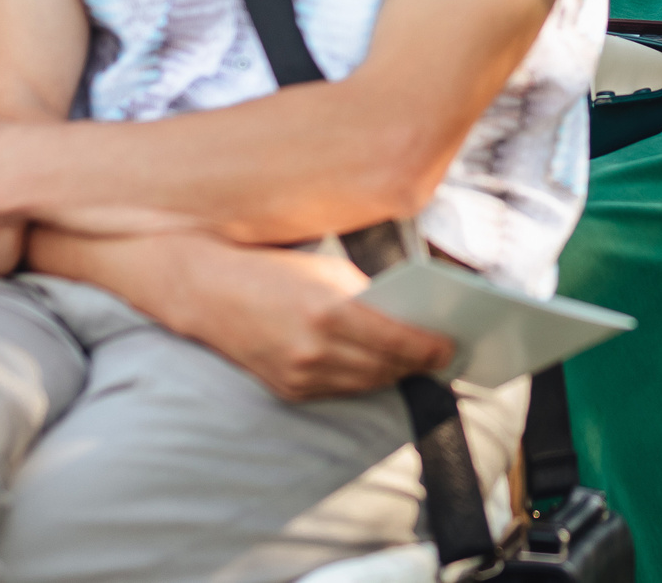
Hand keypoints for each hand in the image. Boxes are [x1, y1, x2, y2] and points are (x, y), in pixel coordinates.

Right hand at [168, 236, 454, 400]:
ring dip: (393, 374)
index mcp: (331, 312)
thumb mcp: (327, 271)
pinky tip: (377, 368)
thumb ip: (367, 297)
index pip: (398, 341)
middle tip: (441, 355)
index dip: (431, 348)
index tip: (451, 347)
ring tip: (416, 363)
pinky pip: (339, 390)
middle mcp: (316, 351)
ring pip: (366, 384)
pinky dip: (362, 380)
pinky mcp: (288, 391)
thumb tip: (408, 319)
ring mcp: (300, 376)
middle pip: (386, 368)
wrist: (210, 293)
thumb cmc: (273, 271)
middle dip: (417, 363)